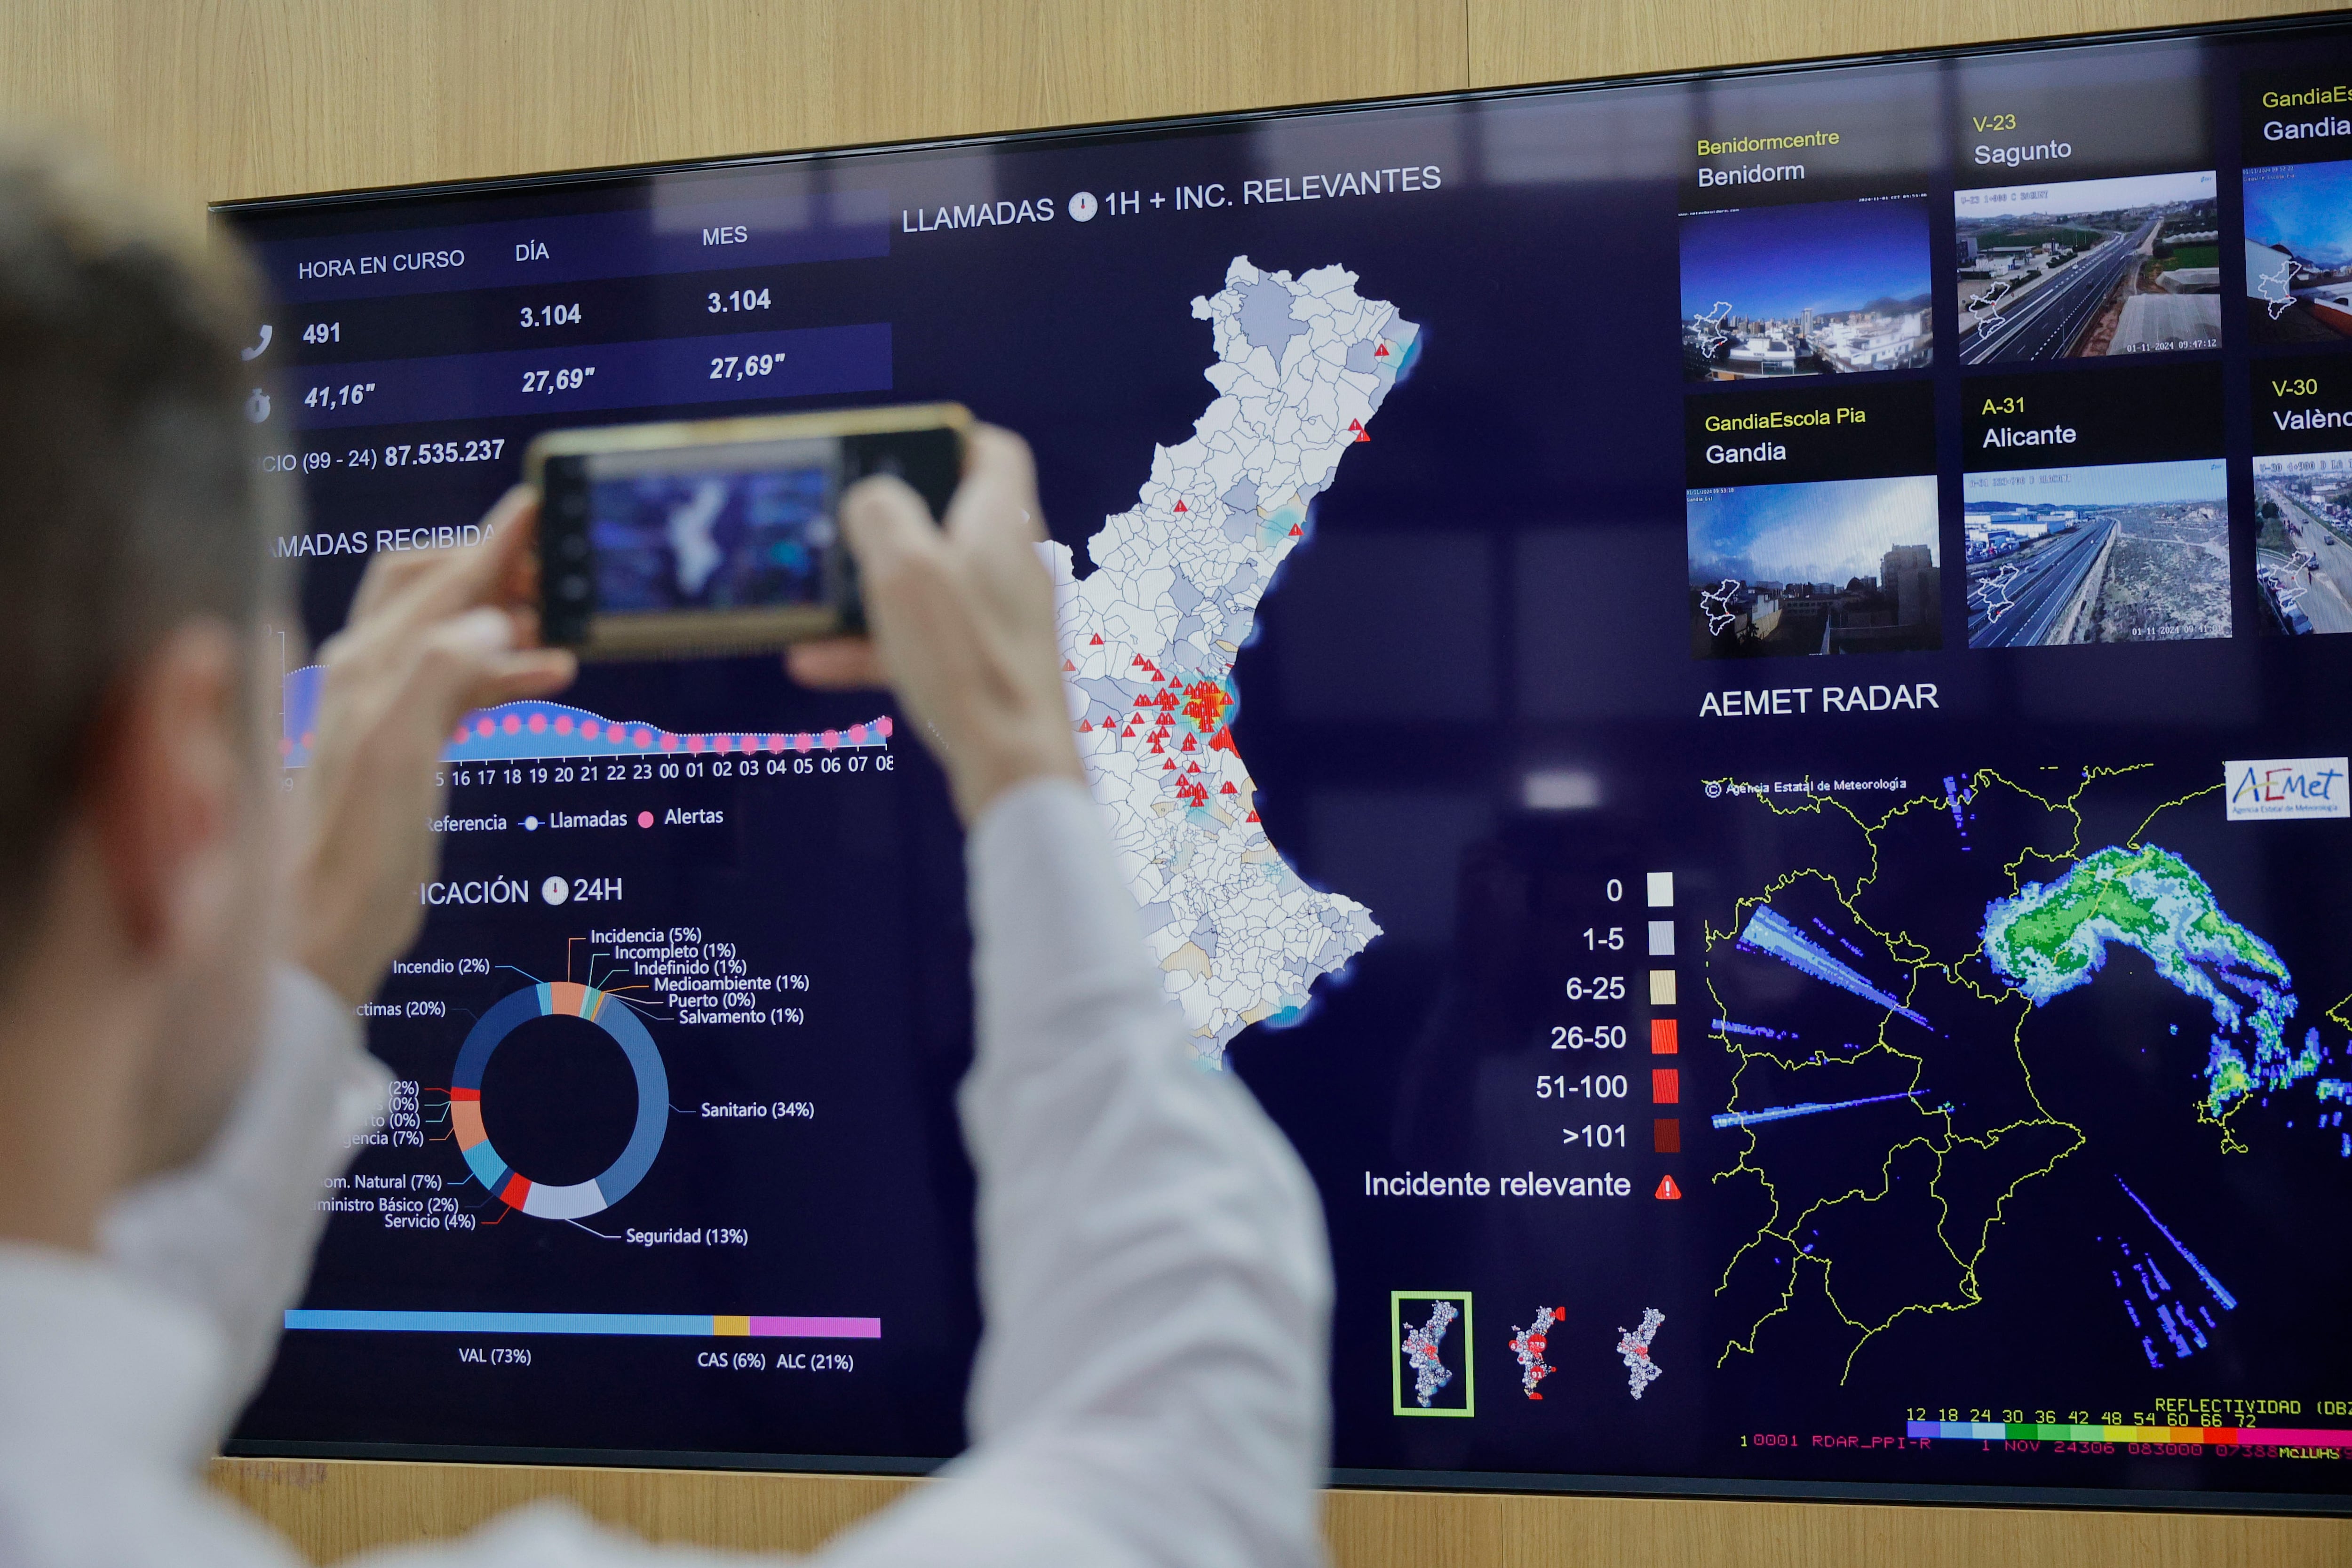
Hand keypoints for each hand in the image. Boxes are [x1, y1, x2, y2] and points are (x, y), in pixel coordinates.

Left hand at [289, 488, 576, 1003]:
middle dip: (494, 566)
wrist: (317, 931)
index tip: (540, 506)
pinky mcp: (395, 744)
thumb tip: (494, 622)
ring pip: (449, 632)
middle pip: (431, 587)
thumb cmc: (352, 858)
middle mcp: (362, 676)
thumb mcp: (399, 758)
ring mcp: (375, 709)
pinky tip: (544, 677)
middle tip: (555, 565)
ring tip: (561, 621)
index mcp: (365, 669)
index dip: (495, 542)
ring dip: (505, 619)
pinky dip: (501, 670)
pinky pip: (455, 683)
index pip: (442, 582)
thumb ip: (442, 677)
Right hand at [789, 426, 1082, 824]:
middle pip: (951, 518)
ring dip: (871, 592)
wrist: (1016, 771)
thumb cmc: (967, 665)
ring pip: (931, 586)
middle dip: (889, 523)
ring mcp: (1003, 620)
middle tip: (840, 530)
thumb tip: (872, 496)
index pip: (991, 452)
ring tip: (816, 604)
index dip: (943, 440)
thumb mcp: (905, 570)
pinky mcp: (990, 668)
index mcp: (1003, 525)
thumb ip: (882, 514)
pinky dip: (876, 647)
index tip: (894, 451)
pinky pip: (926, 643)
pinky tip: (817, 664)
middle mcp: (1012, 567)